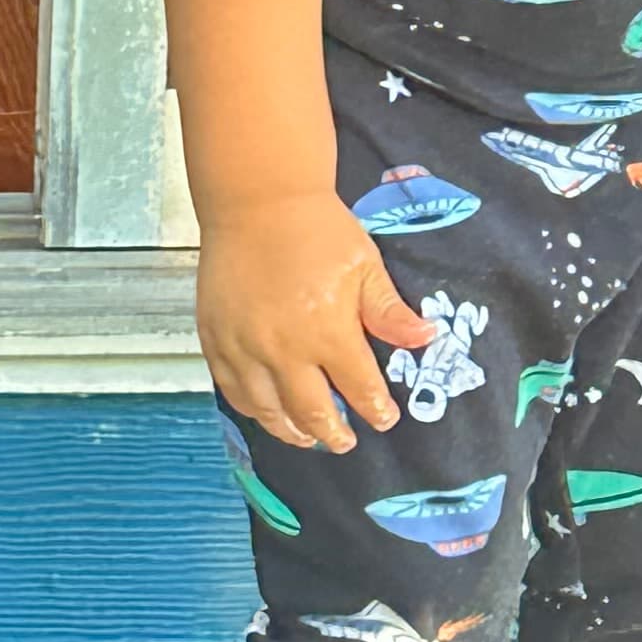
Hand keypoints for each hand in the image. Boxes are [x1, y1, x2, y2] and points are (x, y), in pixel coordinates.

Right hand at [197, 191, 433, 454]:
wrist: (256, 200)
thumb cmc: (316, 228)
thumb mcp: (364, 265)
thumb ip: (388, 311)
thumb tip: (426, 339)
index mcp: (327, 332)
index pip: (358, 389)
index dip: (375, 410)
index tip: (384, 419)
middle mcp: (283, 349)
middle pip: (311, 412)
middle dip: (332, 433)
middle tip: (344, 442)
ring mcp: (244, 347)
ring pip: (267, 410)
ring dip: (291, 431)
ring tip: (306, 438)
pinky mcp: (215, 338)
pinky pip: (232, 389)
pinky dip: (250, 408)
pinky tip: (264, 411)